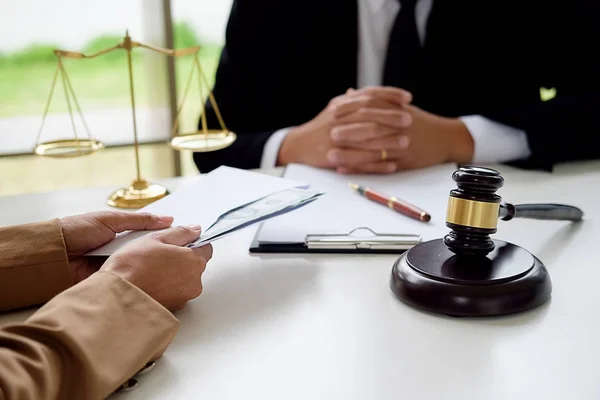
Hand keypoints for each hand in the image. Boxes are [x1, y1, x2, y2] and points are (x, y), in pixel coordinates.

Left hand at [59, 211, 173, 283]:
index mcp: (120, 234)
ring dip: (150, 266)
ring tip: (171, 266)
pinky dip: (137, 278)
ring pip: (141, 267)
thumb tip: (167, 219)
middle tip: (183, 254)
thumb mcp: (110, 220)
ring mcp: (116, 266)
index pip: (149, 236)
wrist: (51, 254)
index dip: (165, 237)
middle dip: (161, 254)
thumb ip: (139, 221)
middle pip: (148, 253)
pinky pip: (129, 278)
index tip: (185, 239)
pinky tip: (153, 278)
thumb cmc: (75, 230)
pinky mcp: (111, 281)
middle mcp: (120, 251)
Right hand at [100, 225, 212, 310]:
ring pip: (185, 280)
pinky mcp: (174, 308)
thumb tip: (194, 230)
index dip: (192, 243)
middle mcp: (195, 281)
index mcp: (194, 261)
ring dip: (174, 274)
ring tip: (151, 271)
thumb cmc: (133, 267)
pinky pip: (175, 293)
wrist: (116, 296)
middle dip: (182, 259)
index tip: (179, 242)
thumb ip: (180, 233)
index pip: (206, 247)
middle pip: (195, 265)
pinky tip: (150, 282)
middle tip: (159, 256)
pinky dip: (167, 288)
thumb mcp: (156, 239)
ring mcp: (185, 297)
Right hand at [277, 87, 412, 167]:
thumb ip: (352, 100)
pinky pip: (359, 160)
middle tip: (409, 119)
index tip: (407, 98)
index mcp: (341, 105)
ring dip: (386, 140)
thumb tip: (367, 92)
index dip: (389, 95)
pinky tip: (391, 165)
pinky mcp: (334, 156)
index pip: (368, 95)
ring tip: (406, 141)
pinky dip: (376, 163)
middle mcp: (338, 118)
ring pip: (364, 138)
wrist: (299, 145)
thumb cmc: (321, 127)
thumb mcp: (335, 109)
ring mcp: (335, 138)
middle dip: (390, 116)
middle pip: (367, 114)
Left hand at [330, 99, 474, 173]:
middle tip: (329, 135)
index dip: (351, 110)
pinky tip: (345, 170)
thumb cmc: (419, 122)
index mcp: (396, 111)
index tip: (332, 112)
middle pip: (371, 129)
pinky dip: (360, 169)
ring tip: (330, 156)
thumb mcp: (398, 107)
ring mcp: (401, 146)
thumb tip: (348, 93)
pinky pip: (378, 167)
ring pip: (372, 151)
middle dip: (349, 132)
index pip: (371, 107)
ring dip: (350, 154)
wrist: (446, 138)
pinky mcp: (403, 163)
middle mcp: (399, 128)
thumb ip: (373, 100)